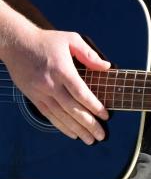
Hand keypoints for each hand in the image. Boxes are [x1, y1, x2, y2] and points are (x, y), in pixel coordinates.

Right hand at [3, 24, 109, 144]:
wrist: (17, 43)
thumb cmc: (46, 41)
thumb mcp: (71, 39)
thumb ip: (89, 54)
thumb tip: (106, 67)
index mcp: (62, 70)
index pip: (80, 93)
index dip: (94, 106)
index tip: (105, 115)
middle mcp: (51, 84)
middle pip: (72, 109)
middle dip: (88, 124)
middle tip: (100, 135)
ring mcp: (40, 93)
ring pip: (61, 116)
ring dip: (76, 129)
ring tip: (89, 139)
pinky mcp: (33, 97)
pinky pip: (49, 115)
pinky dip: (61, 126)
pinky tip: (72, 133)